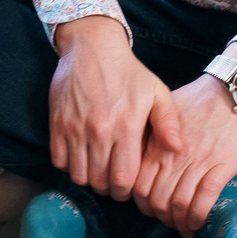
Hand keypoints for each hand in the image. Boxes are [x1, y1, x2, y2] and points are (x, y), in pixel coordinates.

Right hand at [48, 16, 183, 200]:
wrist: (92, 46)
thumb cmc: (128, 72)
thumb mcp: (156, 91)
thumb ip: (168, 122)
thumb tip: (179, 149)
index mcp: (126, 126)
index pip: (124, 178)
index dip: (126, 191)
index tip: (128, 186)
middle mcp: (99, 131)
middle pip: (100, 182)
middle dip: (108, 189)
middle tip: (113, 182)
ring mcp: (75, 128)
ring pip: (78, 175)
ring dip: (88, 179)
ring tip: (97, 171)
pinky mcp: (57, 124)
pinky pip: (59, 161)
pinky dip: (69, 166)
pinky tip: (80, 157)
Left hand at [133, 77, 236, 235]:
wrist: (234, 91)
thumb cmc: (200, 100)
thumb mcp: (167, 112)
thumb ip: (152, 136)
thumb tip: (139, 155)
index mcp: (158, 144)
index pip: (139, 185)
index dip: (142, 204)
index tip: (151, 209)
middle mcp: (173, 156)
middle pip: (157, 200)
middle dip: (161, 217)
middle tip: (168, 222)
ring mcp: (198, 162)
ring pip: (179, 204)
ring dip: (179, 222)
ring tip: (183, 227)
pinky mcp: (221, 167)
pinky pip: (204, 200)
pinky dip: (198, 218)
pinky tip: (198, 223)